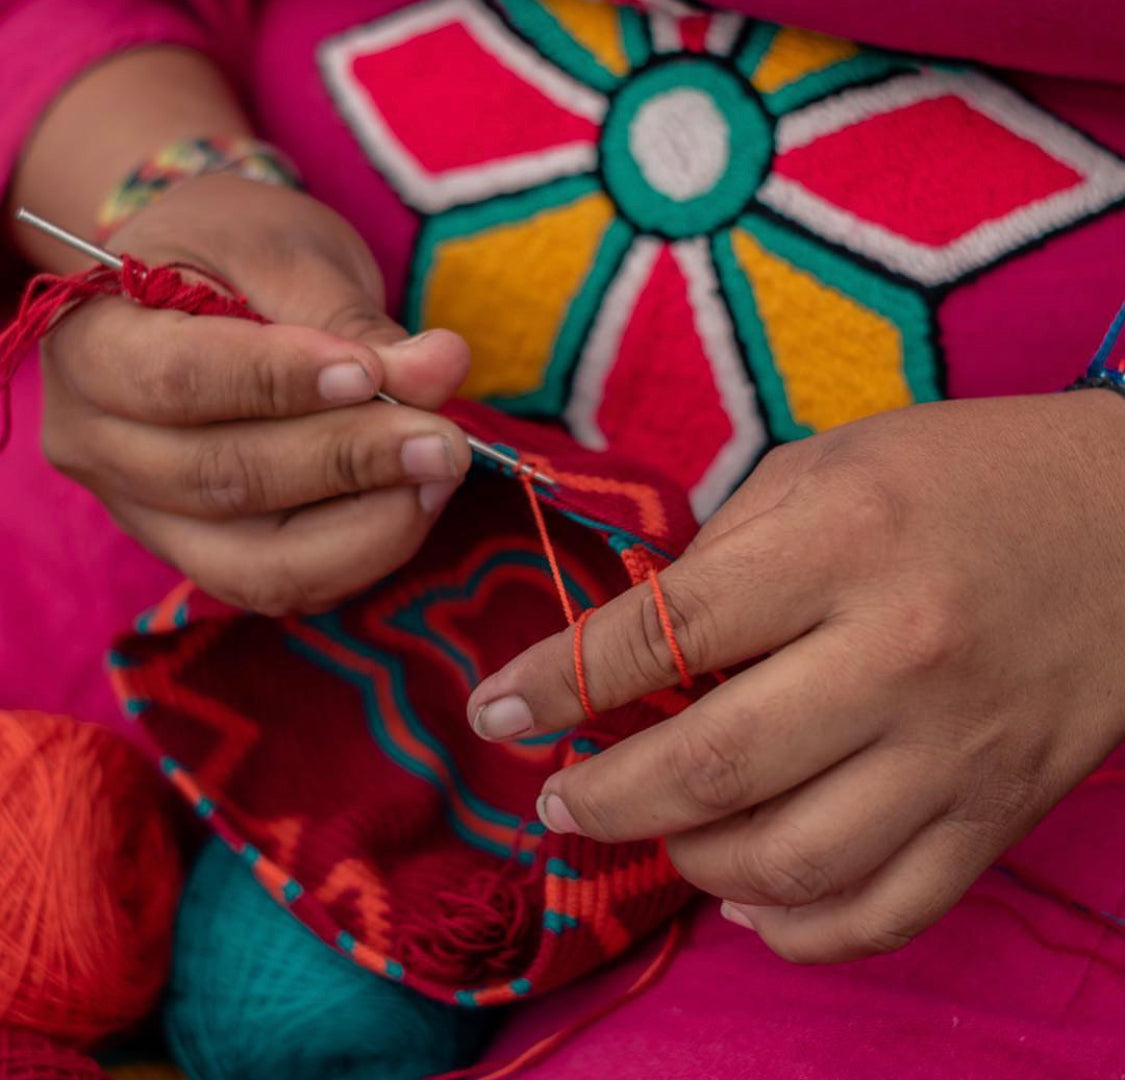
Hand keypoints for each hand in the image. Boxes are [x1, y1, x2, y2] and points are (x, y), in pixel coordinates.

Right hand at [40, 174, 471, 613]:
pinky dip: (363, 553)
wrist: (203, 289)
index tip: (372, 371)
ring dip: (368, 526)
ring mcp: (150, 519)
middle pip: (224, 479)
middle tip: (444, 438)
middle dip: (349, 461)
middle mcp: (101, 449)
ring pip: (257, 563)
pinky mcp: (209, 557)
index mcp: (91, 346)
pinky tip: (416, 502)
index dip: (279, 382)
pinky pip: (287, 585)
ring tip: (440, 470)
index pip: (177, 380)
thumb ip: (354, 318)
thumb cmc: (234, 255)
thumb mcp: (285, 252)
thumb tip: (441, 369)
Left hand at [467, 393, 1124, 962]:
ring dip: (692, 864)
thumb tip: (640, 644)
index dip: (558, 680)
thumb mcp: (828, 467)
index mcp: (840, 545)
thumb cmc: (963, 475)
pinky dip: (798, 928)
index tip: (496, 709)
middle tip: (558, 799)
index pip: (664, 632)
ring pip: (791, 858)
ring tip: (657, 833)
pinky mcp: (1000, 811)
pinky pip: (886, 910)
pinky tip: (750, 899)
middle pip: (713, 766)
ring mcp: (955, 748)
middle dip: (605, 798)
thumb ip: (727, 554)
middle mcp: (896, 655)